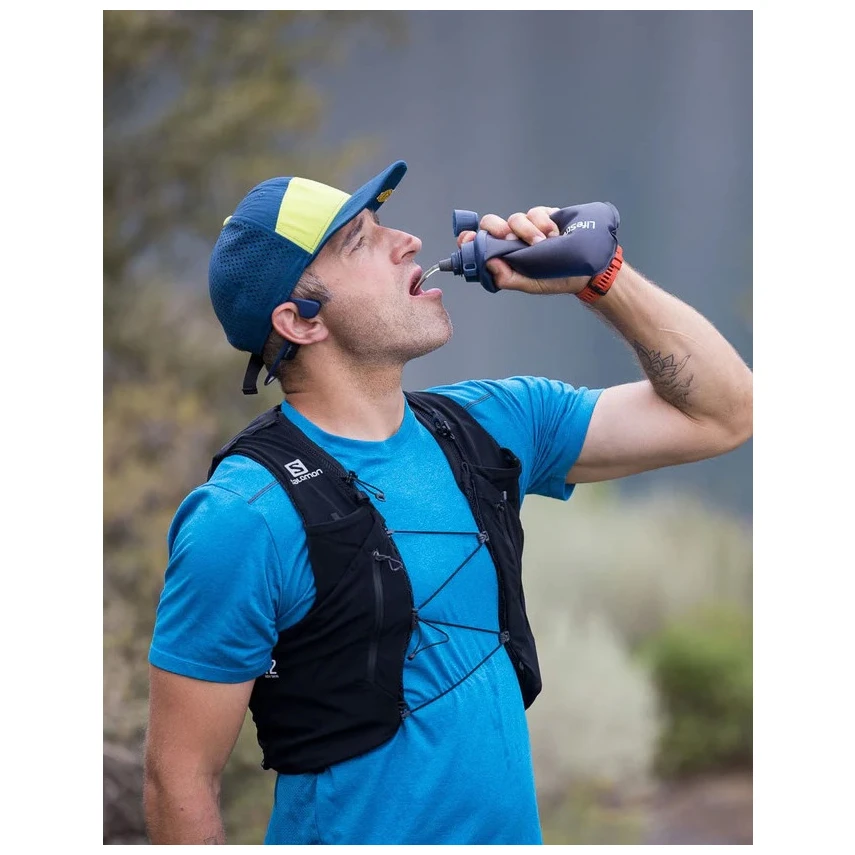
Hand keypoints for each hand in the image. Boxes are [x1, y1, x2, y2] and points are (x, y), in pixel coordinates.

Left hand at [456, 206, 592, 295]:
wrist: (586, 270)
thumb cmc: (554, 279)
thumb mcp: (529, 284)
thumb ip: (507, 278)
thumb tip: (489, 264)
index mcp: (503, 256)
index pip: (479, 243)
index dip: (469, 239)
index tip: (468, 239)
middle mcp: (511, 239)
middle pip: (491, 223)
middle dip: (496, 228)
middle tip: (507, 236)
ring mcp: (527, 227)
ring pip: (515, 218)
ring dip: (528, 230)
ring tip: (542, 243)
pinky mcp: (544, 216)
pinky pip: (536, 212)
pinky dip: (543, 223)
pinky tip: (554, 235)